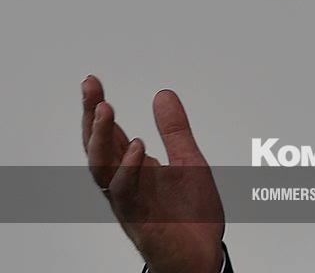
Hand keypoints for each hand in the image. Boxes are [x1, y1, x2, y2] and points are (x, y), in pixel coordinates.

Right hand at [81, 75, 224, 272]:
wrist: (203, 256)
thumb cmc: (192, 215)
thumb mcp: (190, 161)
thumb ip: (176, 130)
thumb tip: (163, 94)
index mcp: (135, 168)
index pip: (108, 133)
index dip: (97, 107)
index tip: (92, 80)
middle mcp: (125, 183)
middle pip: (97, 146)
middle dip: (90, 116)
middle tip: (90, 87)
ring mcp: (129, 201)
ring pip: (102, 169)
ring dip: (101, 138)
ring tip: (105, 109)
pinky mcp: (140, 219)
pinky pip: (126, 193)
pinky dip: (129, 169)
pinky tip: (137, 147)